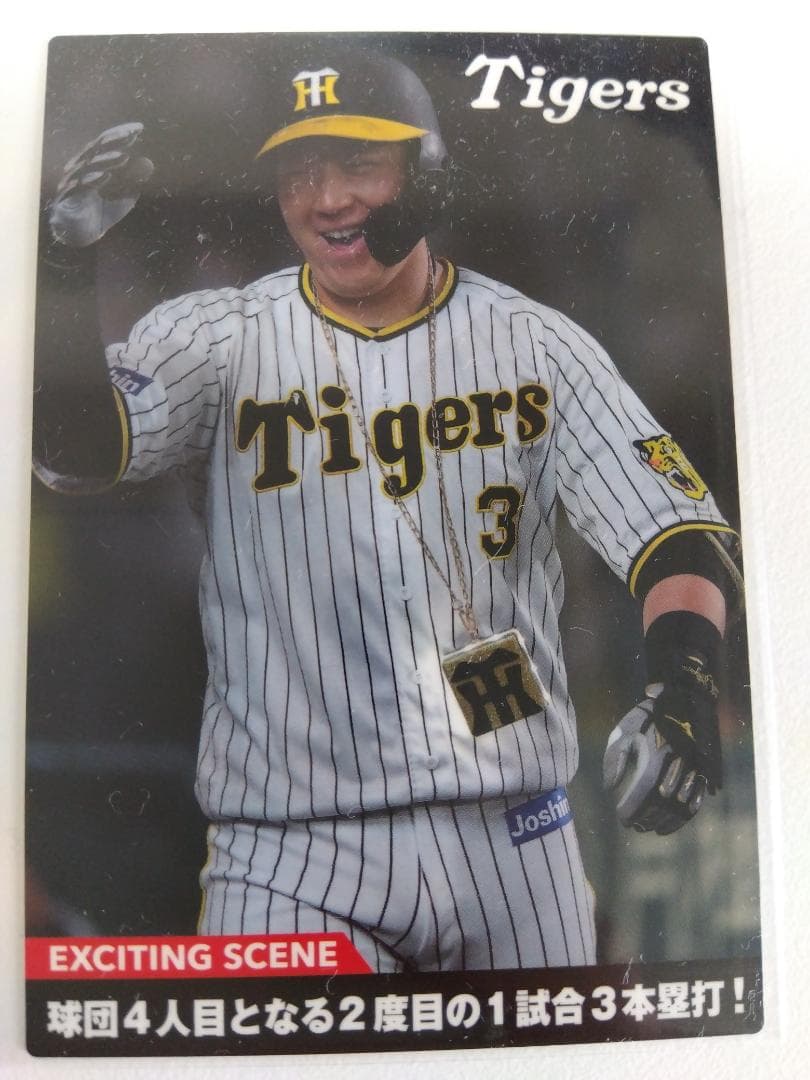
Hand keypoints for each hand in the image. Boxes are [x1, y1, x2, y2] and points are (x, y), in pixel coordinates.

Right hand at [49, 123, 153, 247]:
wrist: (81, 235)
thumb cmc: (100, 212)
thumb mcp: (123, 196)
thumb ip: (134, 180)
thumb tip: (149, 163)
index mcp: (93, 164)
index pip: (108, 144)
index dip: (122, 134)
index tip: (139, 128)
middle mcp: (80, 167)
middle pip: (97, 149)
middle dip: (114, 141)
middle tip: (131, 134)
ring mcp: (72, 181)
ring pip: (88, 166)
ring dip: (106, 161)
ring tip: (123, 157)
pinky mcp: (68, 198)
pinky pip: (80, 187)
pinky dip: (93, 180)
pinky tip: (106, 176)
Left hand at [602, 679, 721, 834]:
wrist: (682, 697)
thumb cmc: (646, 717)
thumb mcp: (624, 732)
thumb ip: (615, 760)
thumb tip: (609, 789)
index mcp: (655, 754)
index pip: (643, 792)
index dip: (632, 809)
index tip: (622, 818)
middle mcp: (676, 764)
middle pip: (662, 802)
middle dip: (647, 818)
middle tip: (635, 827)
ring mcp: (693, 767)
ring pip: (680, 803)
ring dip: (665, 820)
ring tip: (650, 828)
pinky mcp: (703, 768)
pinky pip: (696, 797)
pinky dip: (685, 815)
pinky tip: (672, 823)